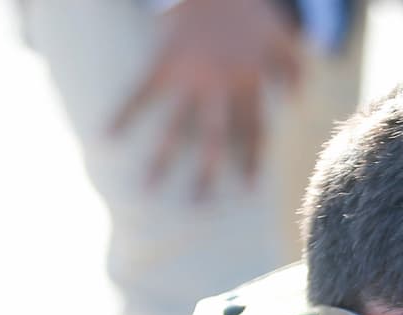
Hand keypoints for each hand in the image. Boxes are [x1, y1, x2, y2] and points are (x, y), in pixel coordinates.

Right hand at [110, 0, 302, 197]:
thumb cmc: (249, 7)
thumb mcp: (280, 35)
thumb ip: (292, 69)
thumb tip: (295, 100)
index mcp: (249, 83)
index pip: (252, 131)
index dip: (251, 159)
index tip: (248, 189)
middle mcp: (218, 85)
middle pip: (215, 138)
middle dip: (208, 172)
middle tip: (198, 206)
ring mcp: (189, 75)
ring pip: (176, 124)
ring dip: (161, 157)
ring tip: (146, 187)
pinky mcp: (164, 60)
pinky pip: (141, 92)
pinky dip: (124, 113)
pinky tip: (106, 135)